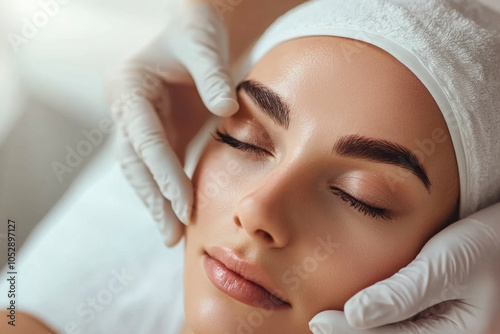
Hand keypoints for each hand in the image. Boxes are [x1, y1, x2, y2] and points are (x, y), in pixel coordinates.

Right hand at [107, 2, 237, 246]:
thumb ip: (212, 74)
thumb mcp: (202, 42)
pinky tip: (181, 216)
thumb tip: (226, 109)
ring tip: (173, 236)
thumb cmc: (195, 31)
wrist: (193, 34)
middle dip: (154, 199)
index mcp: (129, 87)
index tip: (183, 203)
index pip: (144, 138)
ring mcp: (141, 125)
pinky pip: (161, 168)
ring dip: (157, 203)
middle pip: (135, 163)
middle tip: (172, 235)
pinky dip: (169, 192)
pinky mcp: (159, 135)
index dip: (163, 172)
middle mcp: (127, 110)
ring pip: (143, 172)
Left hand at [309, 202, 499, 333]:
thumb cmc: (481, 246)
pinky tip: (353, 315)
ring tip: (328, 323)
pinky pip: (402, 330)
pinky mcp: (434, 325)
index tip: (319, 320)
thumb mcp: (444, 264)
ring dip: (360, 331)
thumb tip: (354, 315)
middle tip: (318, 323)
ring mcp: (442, 333)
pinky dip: (376, 325)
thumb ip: (402, 293)